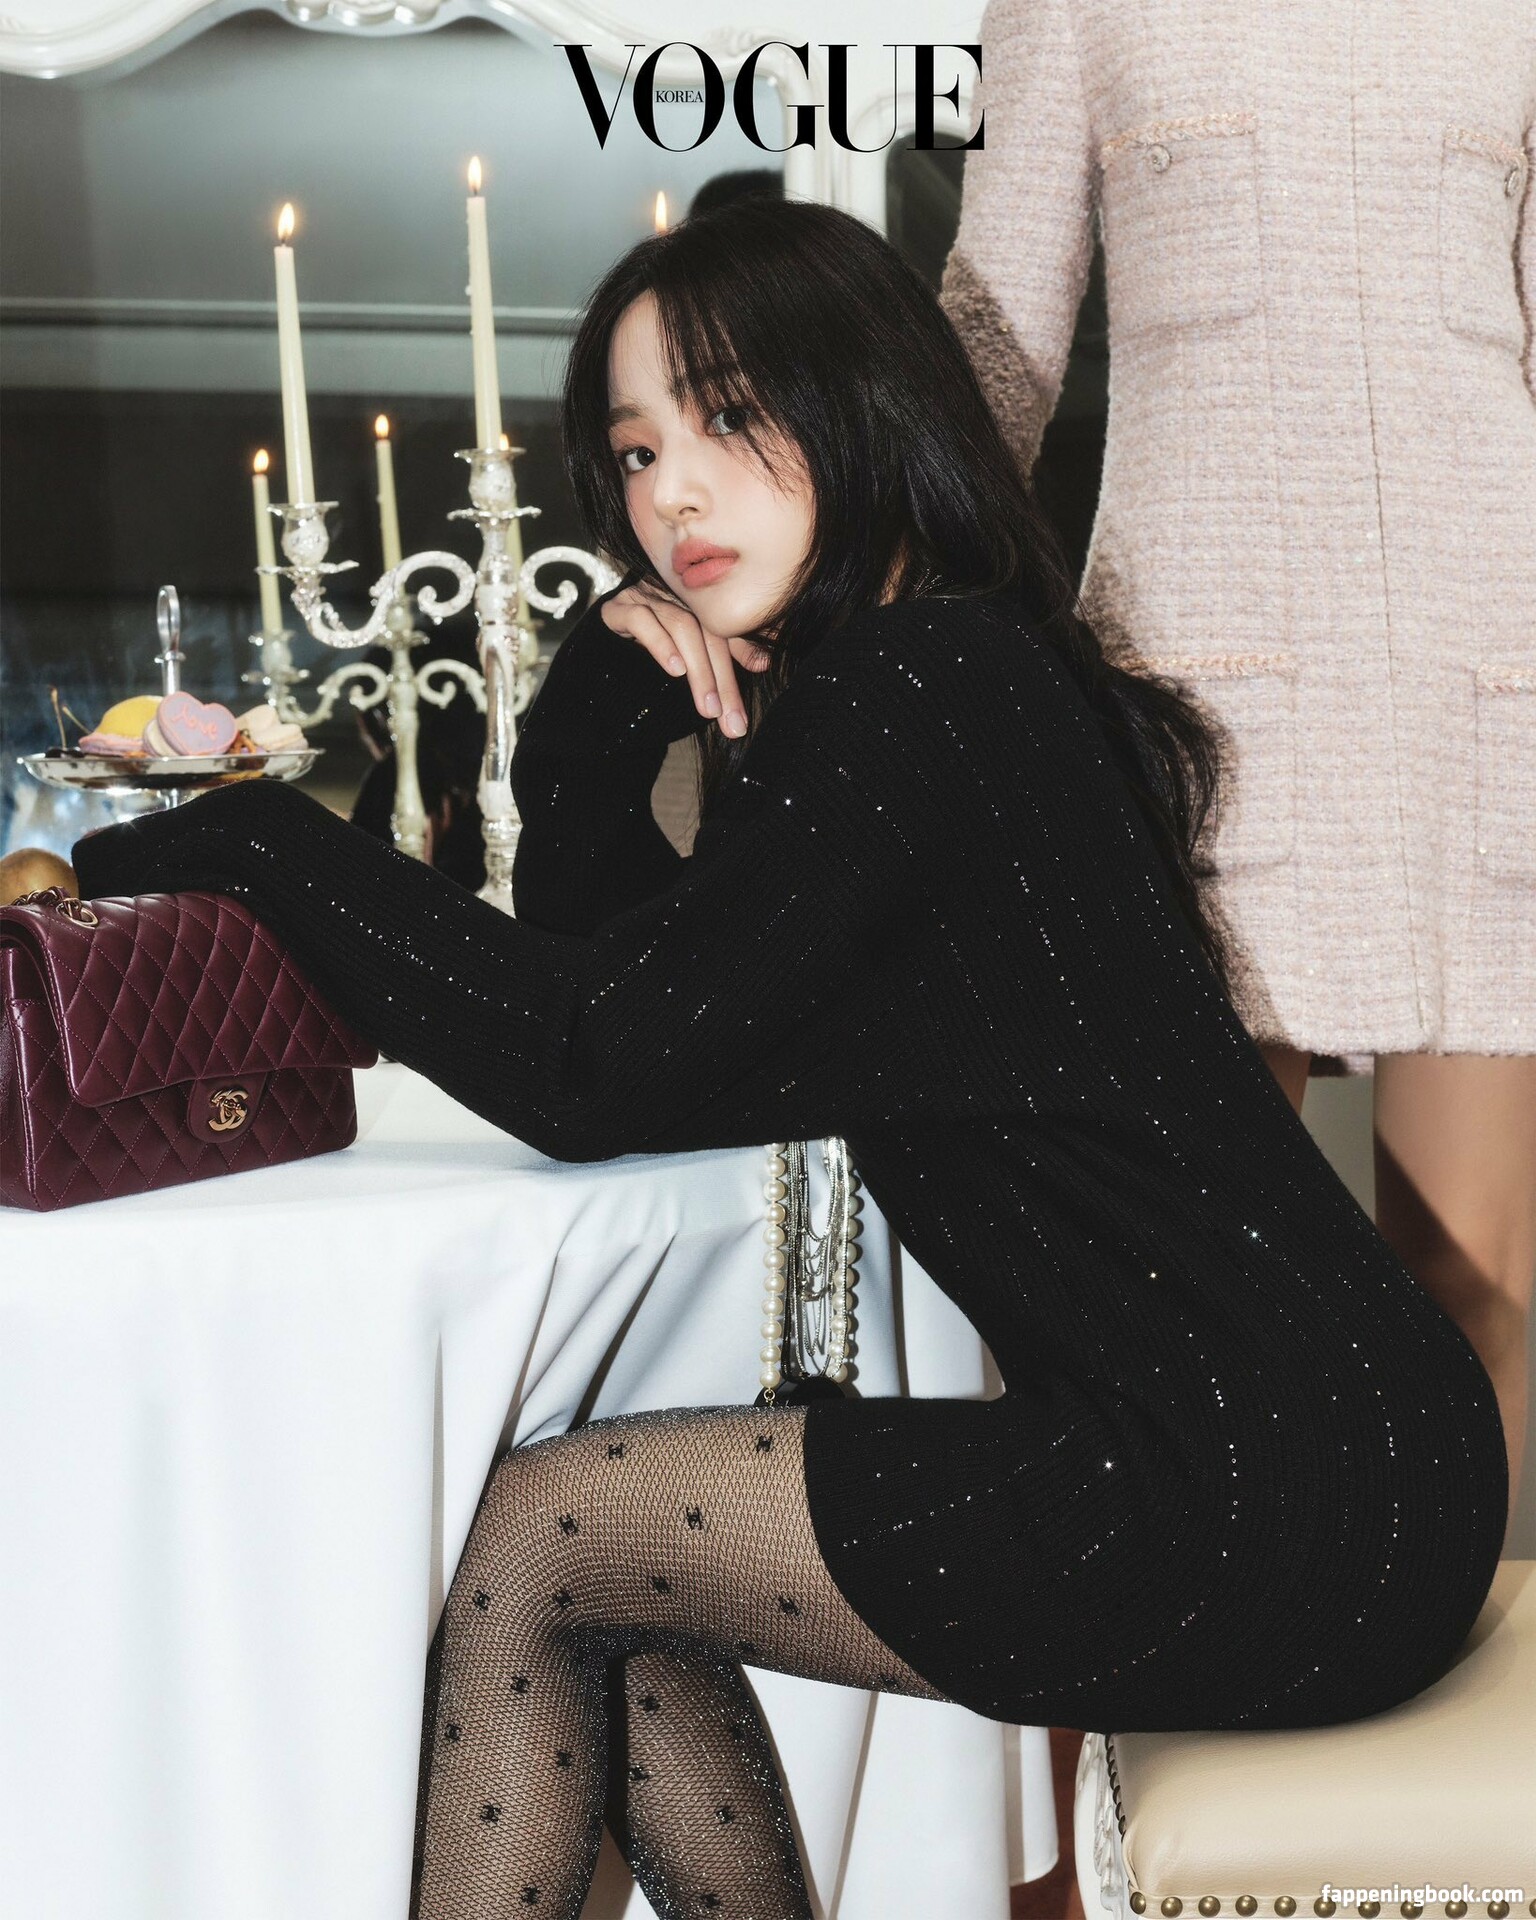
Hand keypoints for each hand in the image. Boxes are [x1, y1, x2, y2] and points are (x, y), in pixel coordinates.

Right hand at [599, 580, 771, 739]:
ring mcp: (643, 596)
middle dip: (722, 679)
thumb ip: (724, 656)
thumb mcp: (691, 663)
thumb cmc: (646, 664)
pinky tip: (675, 670)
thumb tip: (764, 661)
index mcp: (692, 602)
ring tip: (708, 707)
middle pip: (706, 630)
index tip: (760, 676)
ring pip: (681, 626)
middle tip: (731, 719)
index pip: (723, 627)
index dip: (743, 650)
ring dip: (699, 671)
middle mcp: (671, 593)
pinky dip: (661, 644)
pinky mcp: (616, 608)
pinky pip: (642, 620)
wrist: (595, 665)